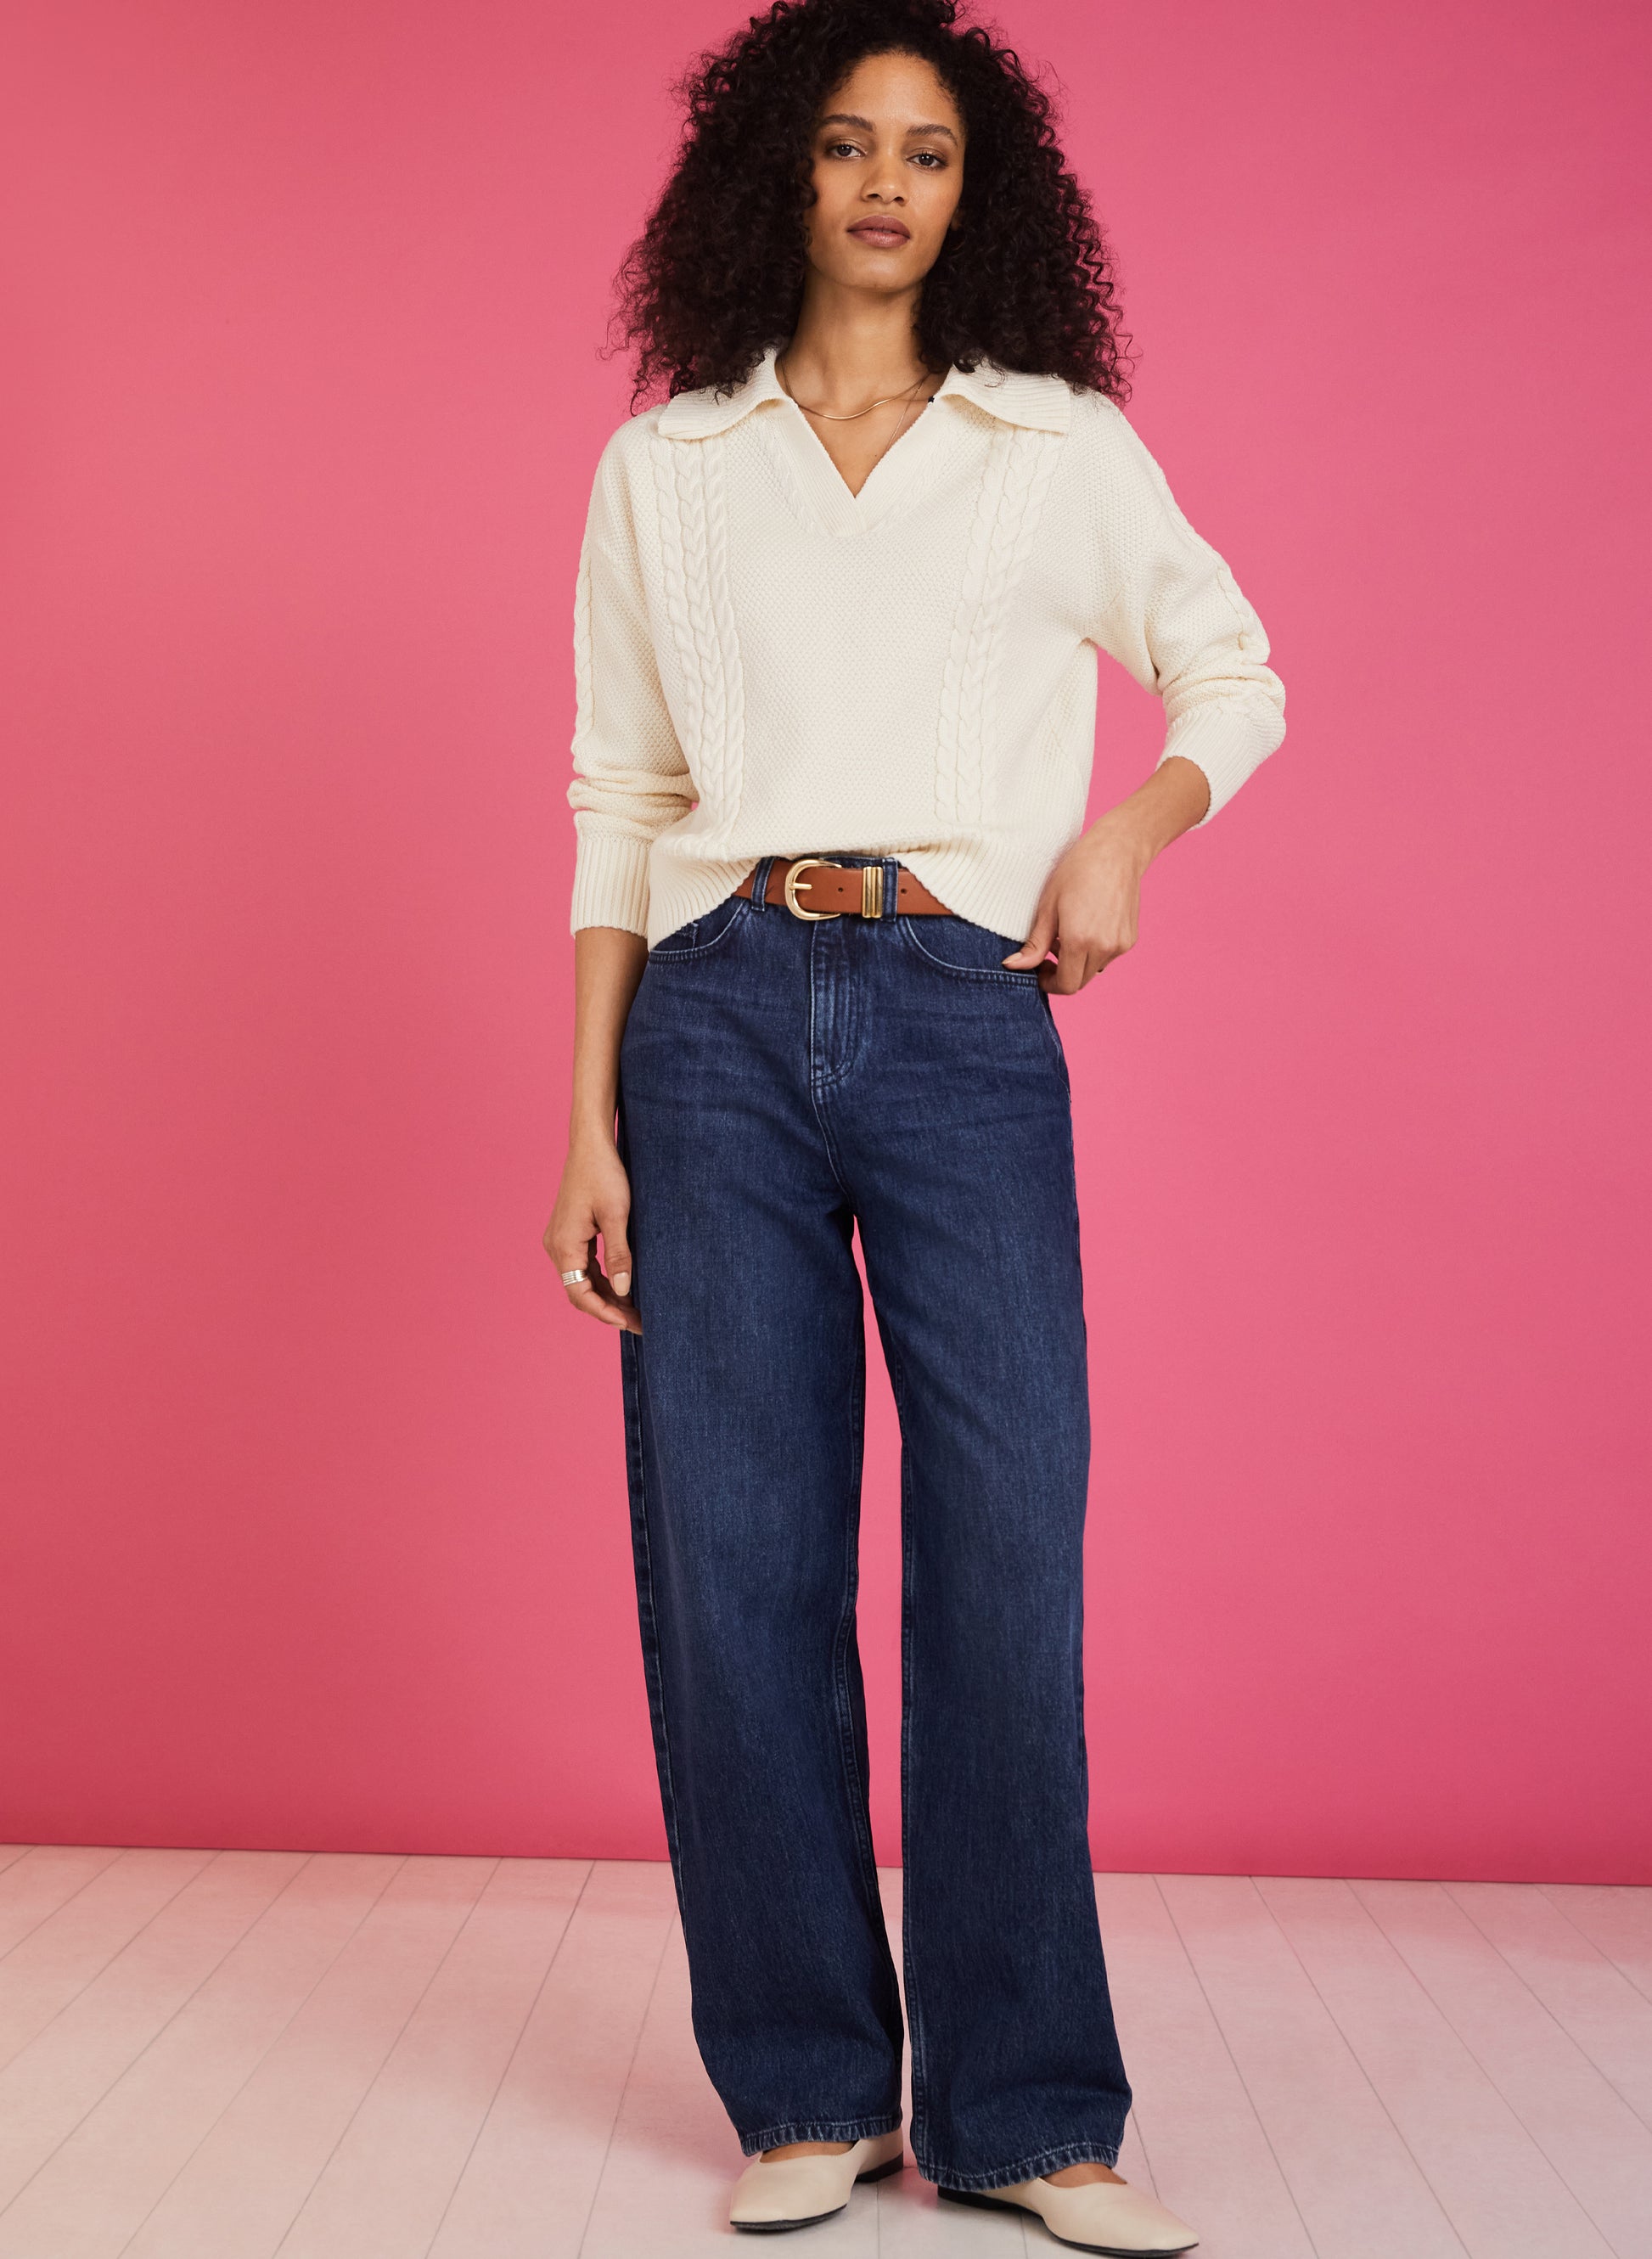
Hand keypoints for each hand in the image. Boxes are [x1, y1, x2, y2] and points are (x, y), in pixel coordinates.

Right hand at [545, 1133, 641, 1332]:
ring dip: (606, 1296)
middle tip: (640, 1323)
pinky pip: (584, 1266)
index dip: (604, 1313)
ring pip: (582, 1280)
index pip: (579, 1294)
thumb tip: (624, 1291)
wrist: (591, 1146)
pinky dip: (602, 1280)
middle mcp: (557, 1246)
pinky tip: (624, 1286)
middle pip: (579, 1291)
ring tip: (636, 1309)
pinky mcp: (569, 1234)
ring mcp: (561, 1240)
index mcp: (564, 1245)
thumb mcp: (617, 1216)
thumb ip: (619, 1255)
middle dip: (608, 1309)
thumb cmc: (604, 1174)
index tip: (630, 1323)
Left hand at [1001, 756, 1210, 992]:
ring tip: (1068, 933)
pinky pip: (1107, 956)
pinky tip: (1087, 925)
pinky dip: (1094, 951)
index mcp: (1080, 941)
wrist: (1118, 850)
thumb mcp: (1048, 906)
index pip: (1065, 985)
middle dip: (1061, 974)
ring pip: (1093, 970)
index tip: (1039, 970)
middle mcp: (1104, 948)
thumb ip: (1034, 943)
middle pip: (1080, 981)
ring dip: (1078, 962)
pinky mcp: (1130, 939)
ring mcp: (1120, 945)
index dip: (1049, 984)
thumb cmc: (1078, 870)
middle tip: (1048, 952)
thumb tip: (1013, 966)